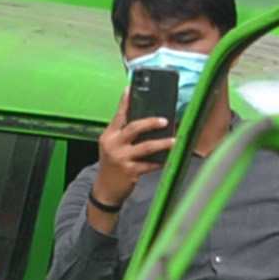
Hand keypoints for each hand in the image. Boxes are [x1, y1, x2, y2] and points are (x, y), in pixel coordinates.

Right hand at [86, 113, 171, 232]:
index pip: (118, 115)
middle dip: (151, 122)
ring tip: (173, 141)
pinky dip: (160, 161)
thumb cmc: (112, 166)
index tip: (131, 88)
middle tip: (164, 121)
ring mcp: (121, 158)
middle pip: (134, 128)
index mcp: (108, 136)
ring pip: (146, 147)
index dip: (125, 101)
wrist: (105, 191)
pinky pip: (150, 164)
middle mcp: (113, 145)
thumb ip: (122, 134)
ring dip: (162, 143)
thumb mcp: (111, 147)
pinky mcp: (130, 171)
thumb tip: (144, 121)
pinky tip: (167, 158)